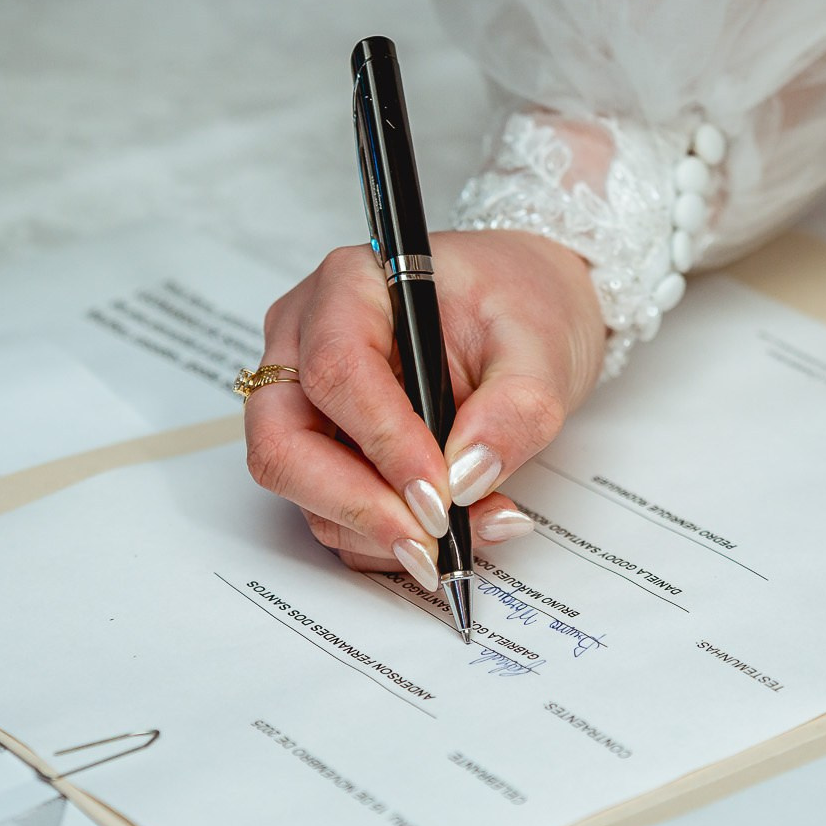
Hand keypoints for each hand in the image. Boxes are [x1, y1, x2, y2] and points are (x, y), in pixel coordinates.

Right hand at [246, 229, 605, 586]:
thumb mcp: (542, 350)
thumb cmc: (522, 306)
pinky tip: (451, 528)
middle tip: (431, 540)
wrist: (525, 317)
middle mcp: (307, 337)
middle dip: (356, 505)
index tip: (440, 496)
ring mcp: (303, 395)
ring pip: (301, 487)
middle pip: (283, 440)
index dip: (383, 443)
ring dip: (379, 529)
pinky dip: (384, 535)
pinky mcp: (319, 444)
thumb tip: (468, 477)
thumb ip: (514, 411)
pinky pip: (328, 510)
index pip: (337, 370)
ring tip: (467, 531)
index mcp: (353, 284)